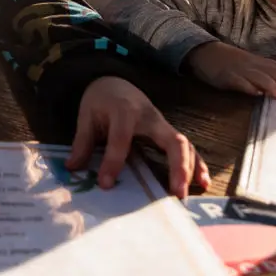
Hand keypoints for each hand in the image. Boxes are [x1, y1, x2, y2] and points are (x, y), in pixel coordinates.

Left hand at [65, 76, 209, 198]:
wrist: (114, 81)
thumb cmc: (101, 99)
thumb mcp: (86, 115)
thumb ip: (82, 141)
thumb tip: (73, 168)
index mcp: (125, 111)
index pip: (121, 138)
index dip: (113, 161)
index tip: (105, 184)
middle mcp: (151, 117)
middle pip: (172, 140)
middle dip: (176, 166)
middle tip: (175, 193)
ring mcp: (163, 124)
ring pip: (184, 145)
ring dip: (190, 169)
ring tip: (187, 194)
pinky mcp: (167, 132)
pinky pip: (186, 147)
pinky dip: (197, 163)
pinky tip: (202, 183)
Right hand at [186, 42, 275, 101]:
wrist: (203, 51)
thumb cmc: (227, 61)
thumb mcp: (247, 64)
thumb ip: (262, 73)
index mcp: (258, 61)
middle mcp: (251, 64)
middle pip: (274, 73)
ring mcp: (239, 70)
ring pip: (259, 77)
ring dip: (273, 87)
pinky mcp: (225, 76)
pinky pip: (238, 81)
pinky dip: (248, 87)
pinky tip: (256, 94)